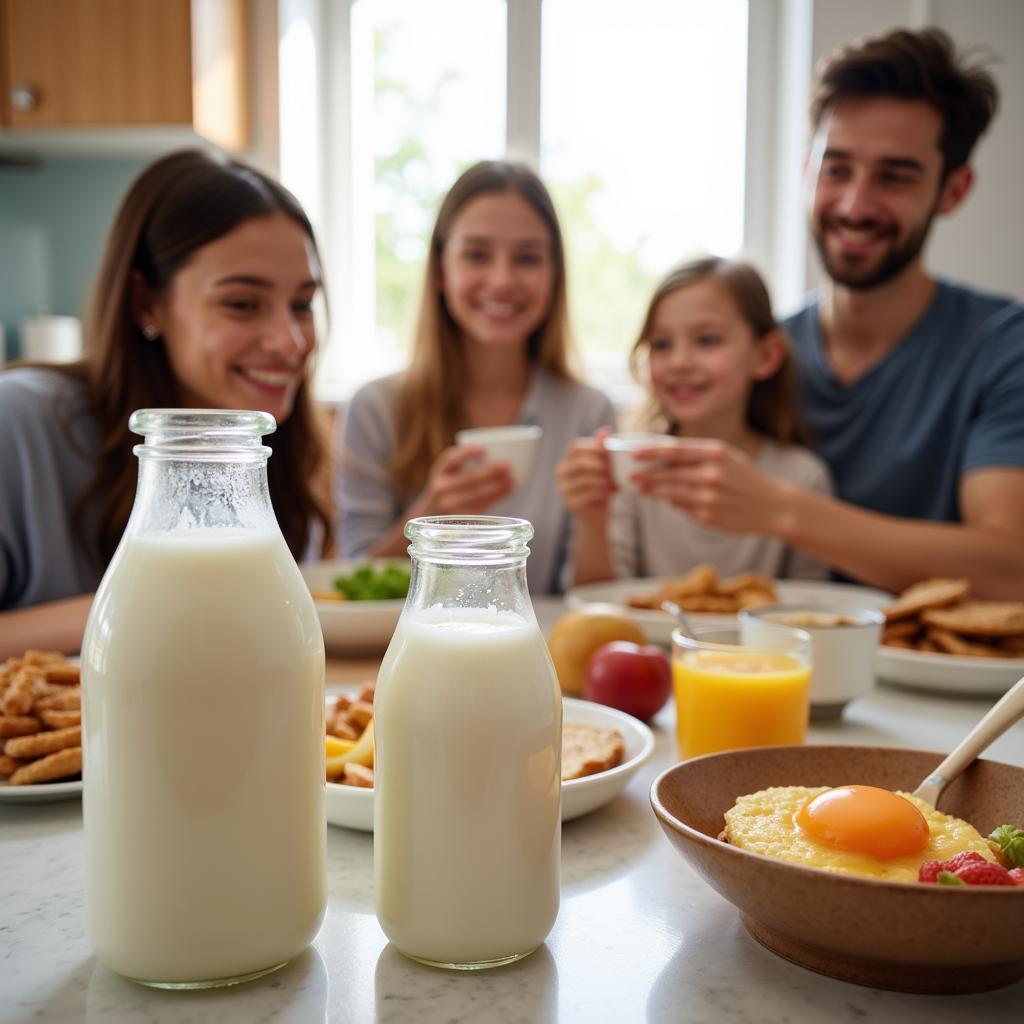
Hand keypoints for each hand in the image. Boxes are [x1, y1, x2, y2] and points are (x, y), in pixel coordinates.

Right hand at [419, 443, 513, 515]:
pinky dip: (495, 498)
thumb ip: (467, 466)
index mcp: (439, 472)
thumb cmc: (452, 488)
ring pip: (476, 495)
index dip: (466, 454)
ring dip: (497, 487)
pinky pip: (480, 508)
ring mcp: (449, 507)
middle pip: (468, 479)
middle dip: (489, 473)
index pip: (450, 459)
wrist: (434, 515)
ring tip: (511, 480)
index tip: (483, 449)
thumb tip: (498, 461)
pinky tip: (506, 492)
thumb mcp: (451, 474)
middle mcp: (440, 489)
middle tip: (506, 466)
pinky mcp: (460, 521)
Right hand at [556, 427, 615, 527]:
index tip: (609, 453)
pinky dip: (602, 492)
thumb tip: (606, 429)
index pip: (575, 447)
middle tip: (614, 469)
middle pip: (579, 462)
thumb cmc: (601, 486)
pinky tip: (612, 492)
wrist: (597, 514)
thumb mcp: (604, 466)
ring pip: (585, 479)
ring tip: (616, 482)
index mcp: (568, 460)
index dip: (593, 448)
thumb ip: (602, 449)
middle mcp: (561, 472)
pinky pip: (587, 494)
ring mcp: (563, 488)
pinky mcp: (569, 502)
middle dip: (600, 465)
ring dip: (604, 480)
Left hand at [632, 438, 790, 534]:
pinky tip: (668, 500)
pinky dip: (672, 503)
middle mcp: (711, 473)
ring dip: (652, 491)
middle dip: (645, 475)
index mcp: (716, 453)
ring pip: (669, 493)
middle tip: (630, 476)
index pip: (674, 450)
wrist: (774, 507)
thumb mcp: (727, 456)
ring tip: (641, 489)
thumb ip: (697, 454)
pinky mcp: (707, 516)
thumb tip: (662, 457)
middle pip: (667, 473)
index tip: (633, 454)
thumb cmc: (746, 478)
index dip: (650, 452)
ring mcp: (708, 497)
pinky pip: (681, 508)